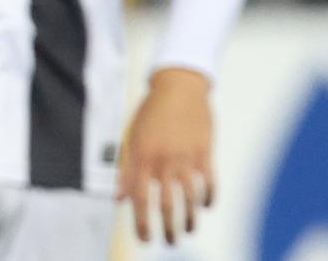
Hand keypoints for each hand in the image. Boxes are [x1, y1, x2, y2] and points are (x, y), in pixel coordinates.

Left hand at [118, 67, 215, 245]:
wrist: (179, 86)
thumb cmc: (151, 112)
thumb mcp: (132, 137)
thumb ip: (126, 169)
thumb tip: (118, 198)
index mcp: (143, 156)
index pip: (140, 197)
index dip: (142, 221)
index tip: (144, 239)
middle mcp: (164, 159)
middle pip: (167, 203)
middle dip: (167, 228)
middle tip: (167, 242)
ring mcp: (187, 157)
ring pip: (190, 198)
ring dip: (189, 219)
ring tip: (187, 230)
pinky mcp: (206, 152)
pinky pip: (210, 183)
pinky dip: (208, 198)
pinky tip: (204, 207)